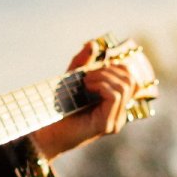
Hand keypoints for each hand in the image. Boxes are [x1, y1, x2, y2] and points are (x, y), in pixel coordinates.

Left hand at [29, 41, 140, 163]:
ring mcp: (114, 121)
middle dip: (110, 70)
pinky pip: (115, 95)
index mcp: (115, 106)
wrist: (44, 133)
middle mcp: (119, 115)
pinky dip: (101, 84)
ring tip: (85, 81)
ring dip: (103, 76)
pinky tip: (86, 87)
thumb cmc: (57, 109)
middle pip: (132, 81)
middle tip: (88, 75)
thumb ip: (83, 63)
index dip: (117, 67)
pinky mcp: (105, 125)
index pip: (133, 80)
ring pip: (125, 86)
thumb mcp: (72, 80)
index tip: (95, 68)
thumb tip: (93, 42)